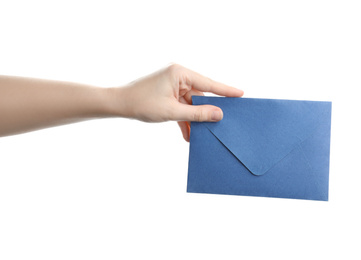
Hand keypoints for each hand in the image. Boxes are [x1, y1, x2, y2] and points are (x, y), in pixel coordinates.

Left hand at [110, 64, 243, 140]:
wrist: (119, 104)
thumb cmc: (141, 103)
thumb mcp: (172, 112)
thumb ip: (197, 114)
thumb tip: (218, 115)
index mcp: (180, 73)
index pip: (208, 84)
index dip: (225, 91)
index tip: (241, 94)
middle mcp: (178, 76)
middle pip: (201, 95)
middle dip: (207, 111)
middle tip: (222, 122)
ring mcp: (173, 85)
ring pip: (191, 103)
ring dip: (194, 119)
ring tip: (202, 134)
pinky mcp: (168, 94)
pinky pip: (182, 107)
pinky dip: (184, 119)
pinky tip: (188, 134)